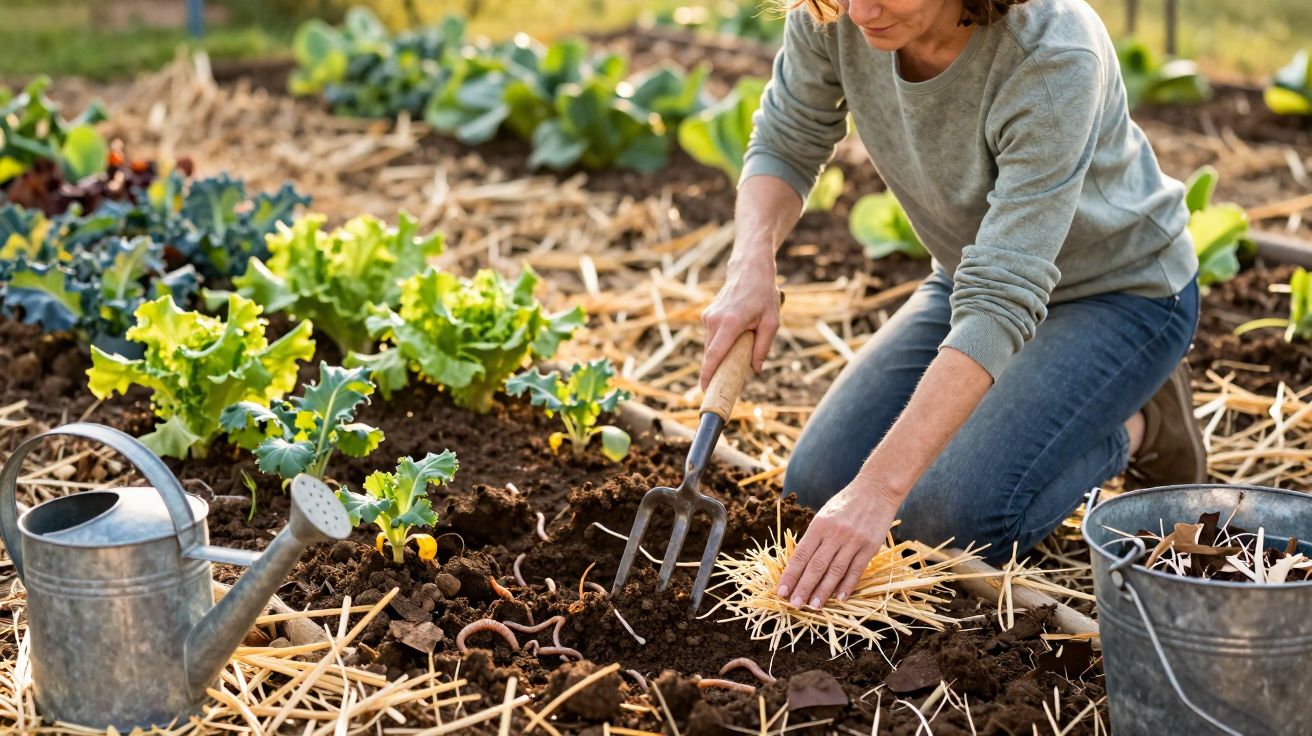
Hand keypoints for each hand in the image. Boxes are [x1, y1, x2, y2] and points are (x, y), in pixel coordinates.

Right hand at [700, 251, 779, 387]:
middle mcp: (714, 320)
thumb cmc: (763, 294)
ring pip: (711, 346)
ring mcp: (708, 317)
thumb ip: (763, 347)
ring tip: (738, 351)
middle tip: (728, 381)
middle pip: (711, 354)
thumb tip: (756, 370)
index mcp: (730, 323)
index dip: (708, 374)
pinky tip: (734, 338)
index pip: (714, 354)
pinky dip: (720, 344)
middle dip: (717, 368)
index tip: (704, 388)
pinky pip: (712, 337)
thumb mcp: (771, 322)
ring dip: (721, 354)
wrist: (749, 269)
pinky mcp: (707, 315)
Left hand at [777, 479, 900, 608]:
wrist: (876, 489)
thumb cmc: (846, 504)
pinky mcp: (870, 546)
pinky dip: (847, 585)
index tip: (781, 591)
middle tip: (794, 604)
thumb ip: (815, 537)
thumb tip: (801, 564)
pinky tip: (839, 598)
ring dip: (823, 591)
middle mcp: (834, 534)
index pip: (801, 554)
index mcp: (819, 525)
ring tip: (814, 606)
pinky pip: (856, 570)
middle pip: (816, 566)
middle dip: (803, 587)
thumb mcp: (825, 515)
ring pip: (835, 571)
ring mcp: (853, 541)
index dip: (790, 574)